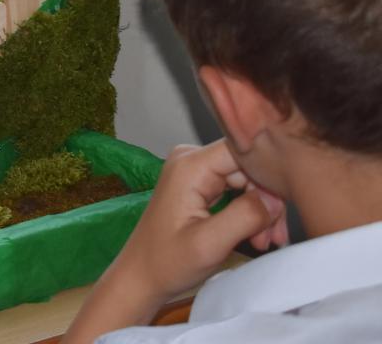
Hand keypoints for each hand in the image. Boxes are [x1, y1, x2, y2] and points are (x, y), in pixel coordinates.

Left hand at [62, 139, 286, 342]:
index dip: (270, 175)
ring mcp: (194, 169)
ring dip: (262, 210)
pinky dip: (250, 211)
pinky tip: (257, 236)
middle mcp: (191, 158)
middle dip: (267, 201)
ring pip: (247, 178)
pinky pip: (237, 187)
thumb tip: (275, 198)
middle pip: (249, 165)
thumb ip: (244, 216)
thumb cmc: (167, 262)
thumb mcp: (209, 243)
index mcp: (190, 165)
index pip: (245, 150)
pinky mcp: (199, 182)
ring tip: (265, 242)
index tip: (283, 208)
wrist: (142, 275)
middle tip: (273, 238)